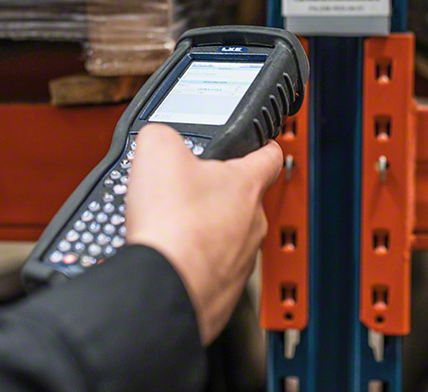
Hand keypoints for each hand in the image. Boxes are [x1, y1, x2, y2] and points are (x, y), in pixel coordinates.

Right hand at [126, 123, 283, 344]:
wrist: (164, 287)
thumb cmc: (173, 226)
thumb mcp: (157, 151)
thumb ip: (164, 134)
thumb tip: (158, 137)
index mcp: (246, 185)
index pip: (269, 154)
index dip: (261, 143)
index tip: (257, 143)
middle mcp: (252, 224)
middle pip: (240, 199)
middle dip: (214, 193)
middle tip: (184, 190)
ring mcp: (240, 262)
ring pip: (225, 237)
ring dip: (201, 230)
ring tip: (169, 226)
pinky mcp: (222, 292)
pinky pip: (208, 269)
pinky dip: (190, 262)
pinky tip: (167, 256)